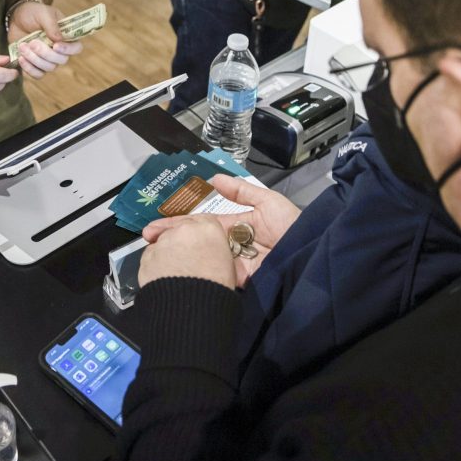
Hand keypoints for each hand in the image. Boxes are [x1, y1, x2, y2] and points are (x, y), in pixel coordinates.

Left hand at [6, 1, 82, 79]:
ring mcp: (47, 59)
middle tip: (33, 43)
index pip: (76, 48)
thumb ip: (51, 25)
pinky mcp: (35, 65)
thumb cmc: (34, 13)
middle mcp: (59, 50)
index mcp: (66, 36)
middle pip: (61, 60)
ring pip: (48, 68)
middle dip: (46, 53)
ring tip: (22, 46)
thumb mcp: (43, 13)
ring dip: (34, 59)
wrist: (17, 17)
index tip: (55, 46)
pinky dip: (29, 68)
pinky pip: (37, 74)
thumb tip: (59, 39)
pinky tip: (21, 58)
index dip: (68, 50)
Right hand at [140, 176, 300, 289]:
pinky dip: (198, 271)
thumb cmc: (292, 224)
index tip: (157, 224)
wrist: (312, 252)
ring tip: (156, 252)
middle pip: (197, 242)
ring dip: (180, 255)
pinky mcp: (239, 281)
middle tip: (149, 239)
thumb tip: (214, 179)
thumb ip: (241, 192)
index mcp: (236, 226)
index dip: (180, 223)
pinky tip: (178, 268)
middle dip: (172, 240)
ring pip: (202, 258)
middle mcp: (232, 245)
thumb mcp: (268, 201)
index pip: (202, 224)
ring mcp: (234, 264)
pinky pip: (216, 275)